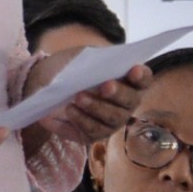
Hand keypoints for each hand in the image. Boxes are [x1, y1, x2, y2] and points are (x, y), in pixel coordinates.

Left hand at [24, 52, 147, 149]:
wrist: (49, 84)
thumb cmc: (74, 67)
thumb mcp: (82, 57)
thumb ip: (93, 60)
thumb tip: (97, 67)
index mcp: (129, 81)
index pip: (143, 79)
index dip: (141, 76)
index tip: (134, 69)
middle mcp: (126, 104)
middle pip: (129, 101)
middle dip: (117, 93)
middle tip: (104, 86)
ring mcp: (112, 121)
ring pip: (111, 118)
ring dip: (95, 107)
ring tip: (78, 97)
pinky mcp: (94, 134)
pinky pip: (91, 131)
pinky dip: (80, 120)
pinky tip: (69, 109)